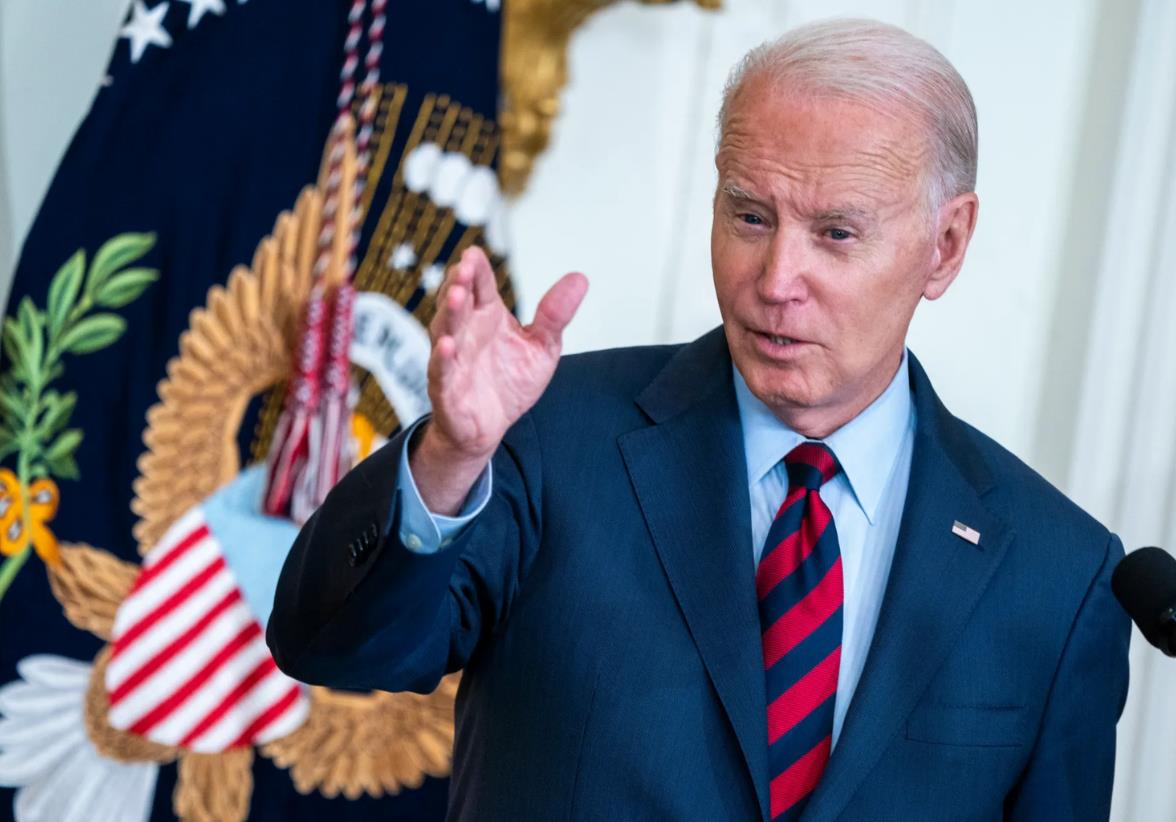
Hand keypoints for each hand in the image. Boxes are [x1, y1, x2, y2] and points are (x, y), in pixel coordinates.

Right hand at [410, 246, 587, 514]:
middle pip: (458, 302)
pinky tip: (447, 345)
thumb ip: (555, 315)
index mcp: (486, 316)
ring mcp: (453, 359)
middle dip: (459, 283)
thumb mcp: (542, 346)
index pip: (480, 286)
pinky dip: (443, 358)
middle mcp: (465, 332)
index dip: (477, 270)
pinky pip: (441, 371)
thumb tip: (580, 278)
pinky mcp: (446, 388)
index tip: (474, 254)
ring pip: (445, 330)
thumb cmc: (510, 381)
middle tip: (465, 267)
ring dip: (450, 312)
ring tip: (457, 295)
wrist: (491, 426)